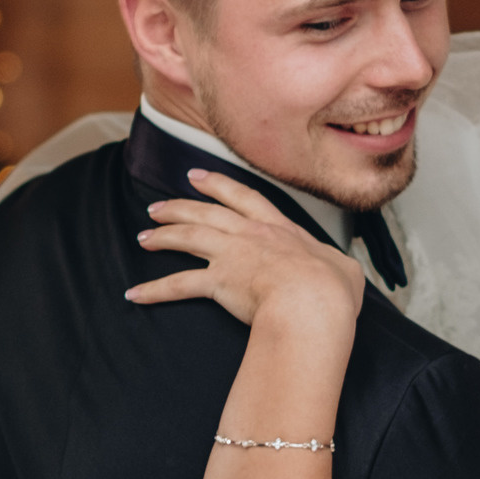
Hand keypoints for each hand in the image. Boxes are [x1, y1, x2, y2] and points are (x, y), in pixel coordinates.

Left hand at [130, 170, 365, 327]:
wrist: (314, 302)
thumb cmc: (333, 290)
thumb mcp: (344, 270)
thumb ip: (336, 266)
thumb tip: (341, 273)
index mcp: (281, 229)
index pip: (245, 198)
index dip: (219, 185)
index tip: (198, 177)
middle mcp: (252, 235)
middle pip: (208, 212)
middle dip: (180, 205)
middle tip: (158, 205)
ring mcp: (232, 255)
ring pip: (189, 237)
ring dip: (163, 236)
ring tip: (143, 237)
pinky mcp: (219, 281)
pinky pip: (178, 285)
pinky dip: (154, 290)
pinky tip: (135, 294)